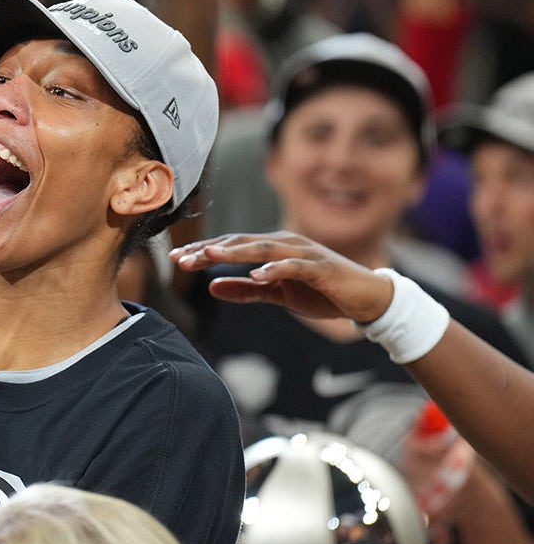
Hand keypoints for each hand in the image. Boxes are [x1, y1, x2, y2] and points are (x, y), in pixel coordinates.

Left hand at [169, 231, 393, 323]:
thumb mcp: (277, 294)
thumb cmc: (321, 292)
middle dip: (209, 251)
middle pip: (239, 244)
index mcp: (271, 248)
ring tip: (209, 256)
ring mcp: (302, 253)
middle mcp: (284, 243)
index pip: (230, 247)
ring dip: (234, 252)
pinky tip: (258, 274)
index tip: (176, 259)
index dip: (203, 252)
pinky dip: (276, 268)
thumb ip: (246, 290)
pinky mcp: (320, 267)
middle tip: (181, 258)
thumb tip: (211, 288)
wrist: (366, 299)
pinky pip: (294, 266)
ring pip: (262, 248)